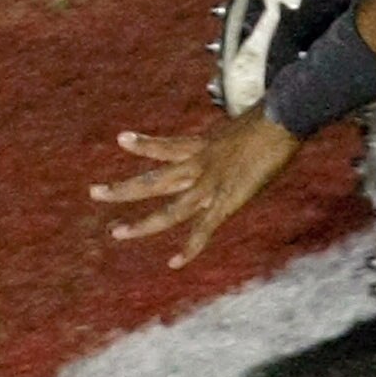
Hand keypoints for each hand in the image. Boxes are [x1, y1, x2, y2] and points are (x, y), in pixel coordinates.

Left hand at [91, 113, 302, 266]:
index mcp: (206, 145)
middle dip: (123, 189)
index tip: (122, 139)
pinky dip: (190, 248)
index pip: (167, 146)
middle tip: (94, 193)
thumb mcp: (252, 121)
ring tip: (116, 233)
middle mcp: (200, 165)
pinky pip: (204, 229)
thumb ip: (246, 131)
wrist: (281, 117)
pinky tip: (174, 263)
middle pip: (154, 180)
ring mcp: (210, 185)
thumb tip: (264, 119)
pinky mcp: (227, 200)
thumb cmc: (277, 113)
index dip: (144, 145)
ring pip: (168, 210)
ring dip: (142, 224)